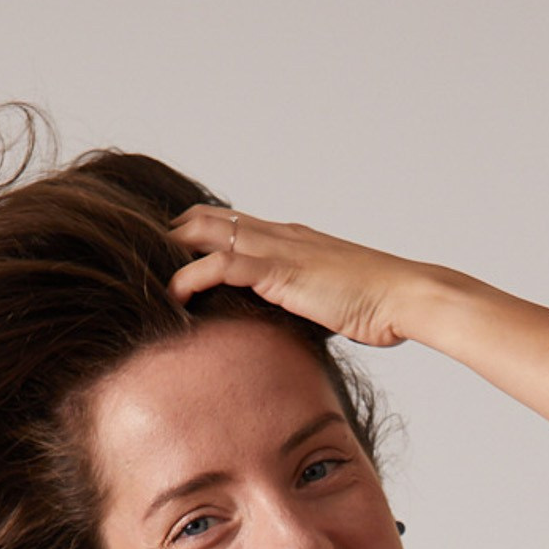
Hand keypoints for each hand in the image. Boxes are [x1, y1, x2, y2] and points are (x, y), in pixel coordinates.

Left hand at [166, 205, 425, 347]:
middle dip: (173, 236)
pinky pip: (221, 264)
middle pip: (209, 218)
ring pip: (206, 232)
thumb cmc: (379, 305)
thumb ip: (306, 306)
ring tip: (145, 274)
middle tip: (145, 261)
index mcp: (291, 239)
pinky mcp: (278, 269)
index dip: (198, 235)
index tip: (173, 257)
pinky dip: (190, 276)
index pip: (233, 224)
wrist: (404, 295)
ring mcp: (277, 248)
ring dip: (172, 251)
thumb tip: (292, 330)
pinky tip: (172, 293)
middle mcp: (279, 234)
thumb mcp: (332, 302)